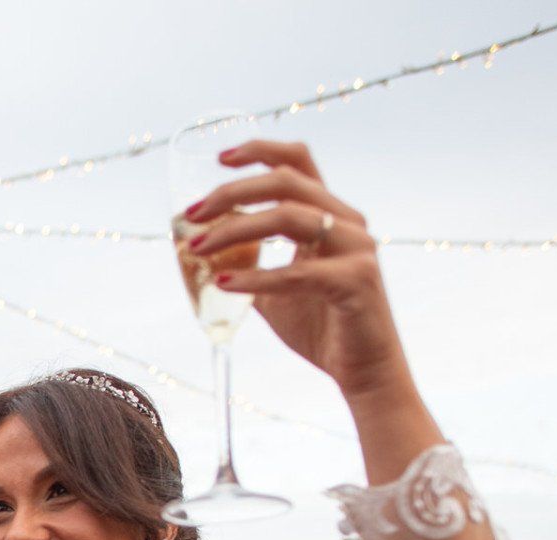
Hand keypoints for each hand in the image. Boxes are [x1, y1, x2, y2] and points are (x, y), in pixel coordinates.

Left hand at [186, 140, 411, 405]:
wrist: (363, 371)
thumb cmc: (320, 327)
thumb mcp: (274, 292)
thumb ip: (247, 267)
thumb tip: (198, 257)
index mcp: (330, 215)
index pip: (298, 163)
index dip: (261, 150)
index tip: (220, 158)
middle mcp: (347, 222)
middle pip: (287, 182)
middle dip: (233, 192)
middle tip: (194, 214)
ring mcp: (356, 249)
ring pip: (290, 217)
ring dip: (236, 230)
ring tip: (198, 248)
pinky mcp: (356, 281)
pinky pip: (298, 272)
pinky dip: (256, 277)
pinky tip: (224, 282)